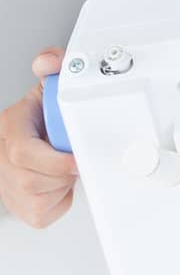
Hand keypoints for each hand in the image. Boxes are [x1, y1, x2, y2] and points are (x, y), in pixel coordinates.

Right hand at [0, 49, 78, 227]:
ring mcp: (9, 186)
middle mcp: (4, 158)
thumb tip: (49, 61)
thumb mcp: (49, 87)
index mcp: (11, 126)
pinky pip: (46, 213)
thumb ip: (54, 65)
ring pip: (41, 198)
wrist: (30, 145)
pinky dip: (60, 202)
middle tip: (73, 161)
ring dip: (61, 186)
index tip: (77, 159)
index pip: (23, 152)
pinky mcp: (23, 209)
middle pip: (33, 180)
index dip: (55, 161)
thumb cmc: (41, 120)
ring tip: (63, 168)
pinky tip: (58, 185)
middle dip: (61, 173)